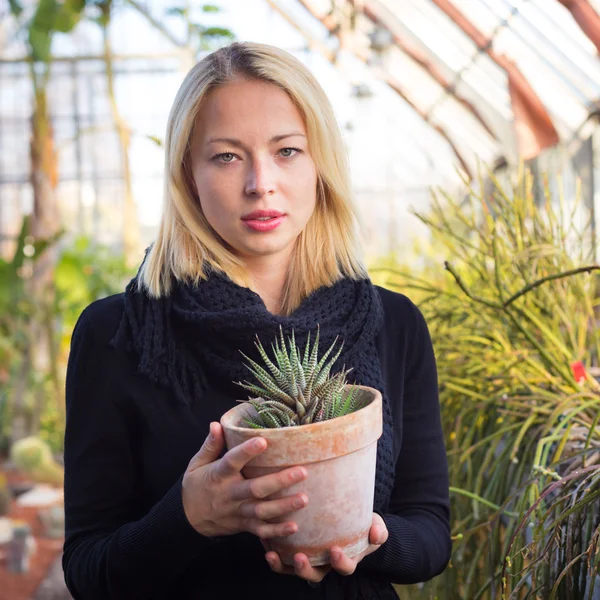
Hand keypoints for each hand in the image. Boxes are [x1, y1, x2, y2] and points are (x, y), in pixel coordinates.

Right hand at [182, 422, 308, 538]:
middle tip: (302, 472)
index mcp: (218, 475)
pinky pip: (261, 531)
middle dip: (279, 482)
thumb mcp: (197, 464)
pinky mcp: (243, 526)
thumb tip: (217, 424)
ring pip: (262, 511)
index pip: (232, 461)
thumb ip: (210, 445)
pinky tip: (295, 527)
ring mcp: (237, 512)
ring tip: (304, 499)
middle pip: (255, 489)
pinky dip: (277, 531)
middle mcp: (230, 494)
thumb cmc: (196, 485)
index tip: (263, 441)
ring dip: (284, 506)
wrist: (188, 520)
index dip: (246, 451)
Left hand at [262, 512, 387, 582]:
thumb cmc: (364, 525)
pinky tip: (264, 539)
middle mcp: (325, 564)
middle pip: (314, 575)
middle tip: (299, 558)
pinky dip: (272, 550)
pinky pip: (281, 556)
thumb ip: (378, 531)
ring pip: (293, 569)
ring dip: (281, 564)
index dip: (341, 562)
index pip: (345, 567)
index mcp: (346, 559)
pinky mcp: (295, 549)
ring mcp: (310, 558)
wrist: (351, 521)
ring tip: (271, 554)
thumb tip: (376, 535)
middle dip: (305, 569)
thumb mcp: (375, 526)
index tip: (335, 551)